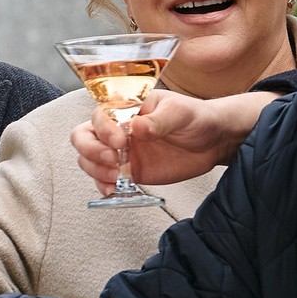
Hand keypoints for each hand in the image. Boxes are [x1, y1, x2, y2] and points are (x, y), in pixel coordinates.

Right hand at [71, 90, 271, 195]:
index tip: (121, 141)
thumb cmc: (196, 117)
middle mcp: (118, 129)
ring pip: (88, 159)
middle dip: (91, 150)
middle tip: (112, 159)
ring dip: (95, 170)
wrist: (214, 141)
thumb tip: (136, 127)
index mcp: (127, 108)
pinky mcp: (129, 171)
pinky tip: (114, 189)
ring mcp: (121, 152)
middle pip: (82, 137)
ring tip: (116, 177)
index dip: (104, 129)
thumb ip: (158, 120)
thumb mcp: (180, 112)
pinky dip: (103, 186)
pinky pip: (104, 180)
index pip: (99, 115)